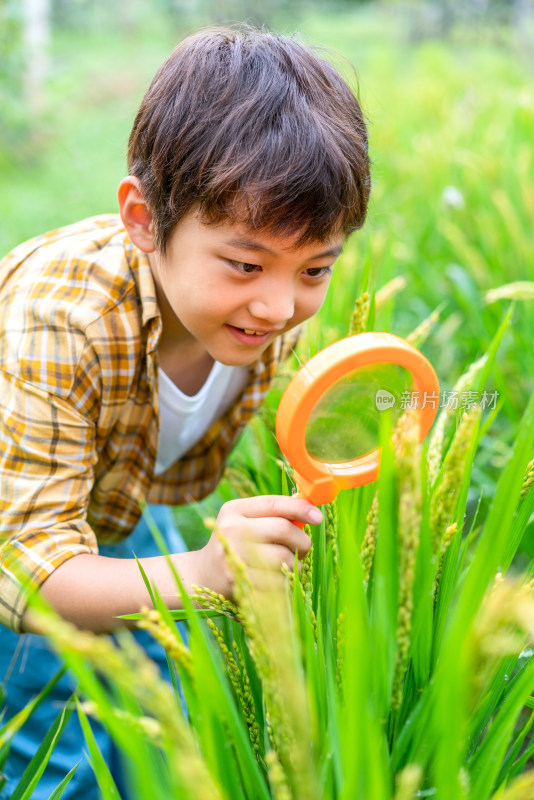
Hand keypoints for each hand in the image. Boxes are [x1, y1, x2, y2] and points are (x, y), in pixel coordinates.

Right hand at [194, 495, 322, 597]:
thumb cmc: (234, 545)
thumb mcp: (244, 522)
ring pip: (284, 558)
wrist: (202, 576)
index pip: (273, 504)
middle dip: (302, 540)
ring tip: (287, 564)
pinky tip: (274, 579)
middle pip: (283, 529)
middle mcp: (231, 530)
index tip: (318, 517)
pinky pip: (278, 581)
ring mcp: (234, 557)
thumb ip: (273, 515)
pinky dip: (284, 581)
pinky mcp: (240, 583)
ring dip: (295, 563)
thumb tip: (310, 509)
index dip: (300, 508)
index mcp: (234, 510)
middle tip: (303, 547)